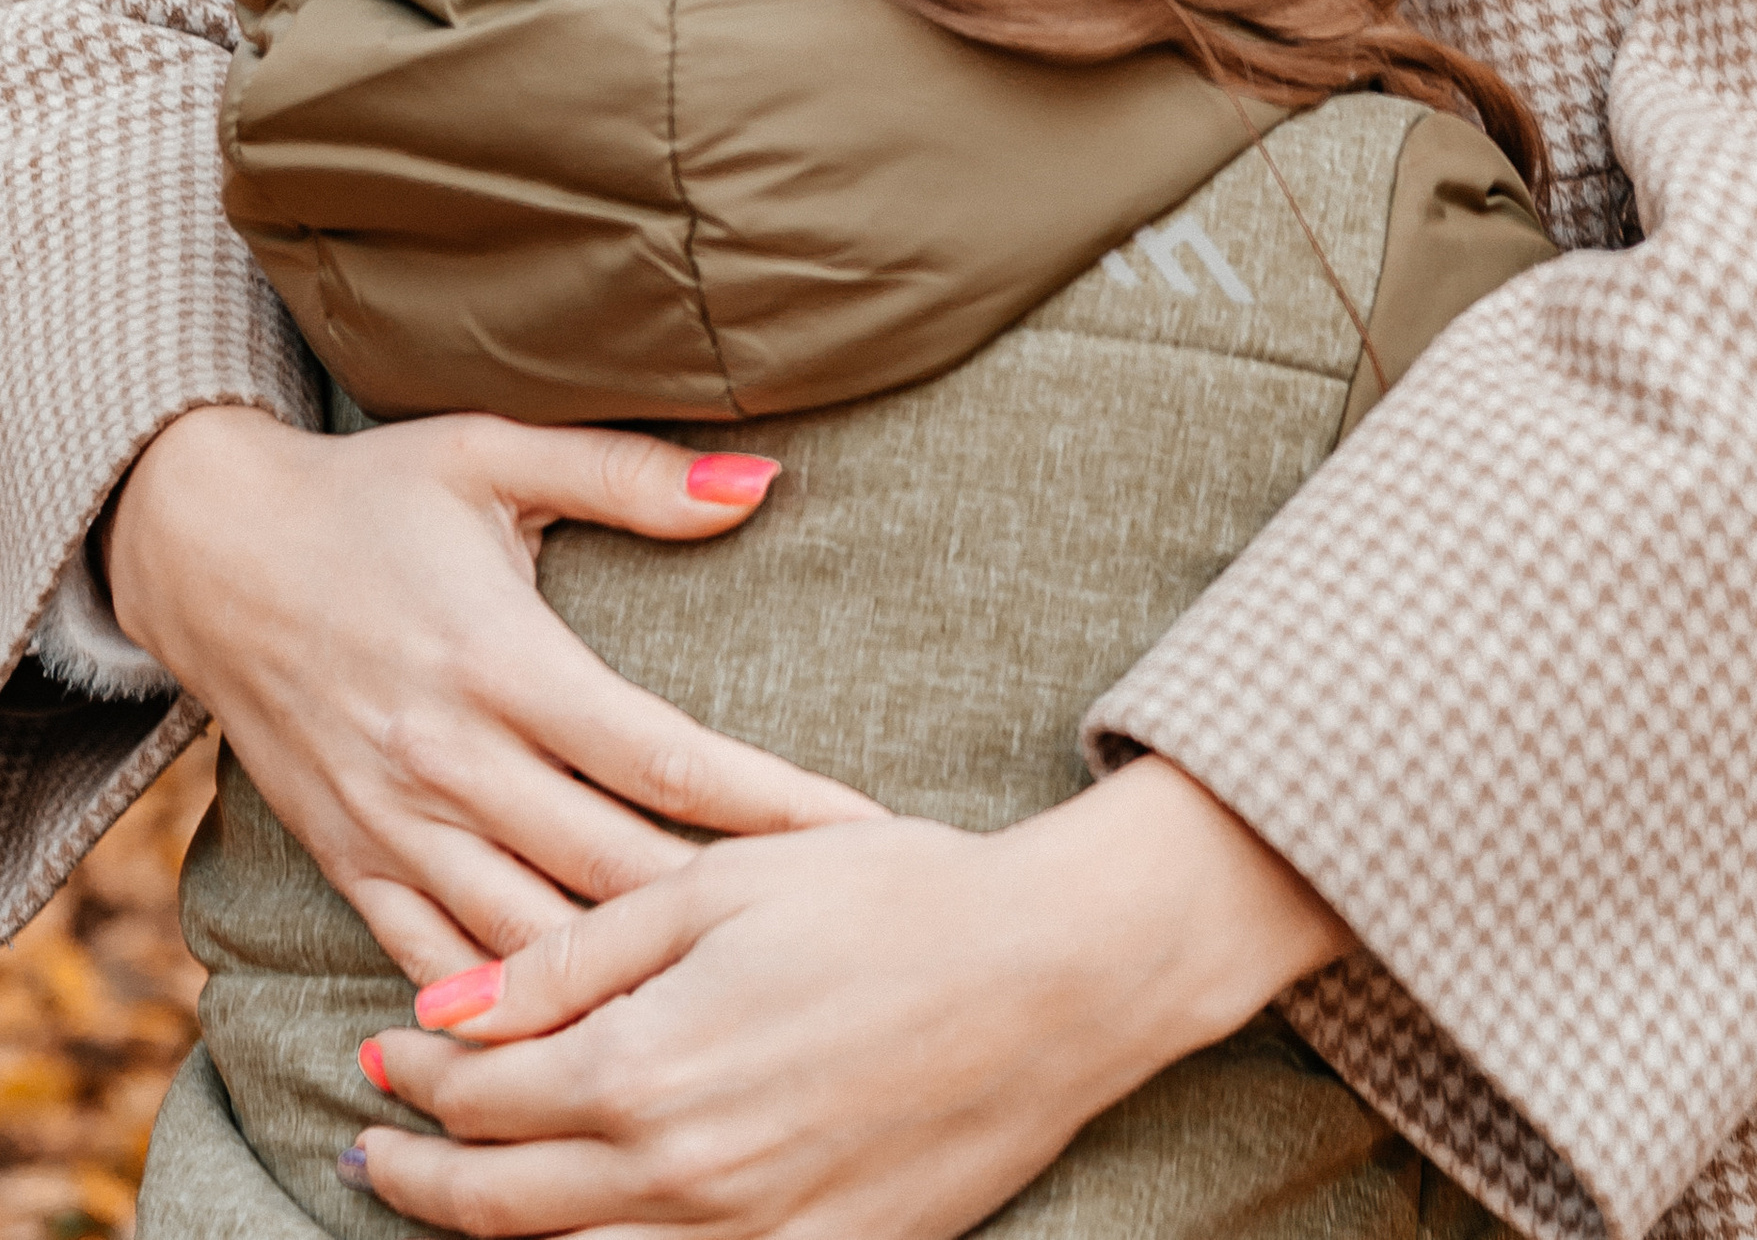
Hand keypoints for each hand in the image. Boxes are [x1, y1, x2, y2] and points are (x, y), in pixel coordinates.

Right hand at [105, 404, 869, 982]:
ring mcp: (394, 823)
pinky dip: (506, 1013)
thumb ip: (630, 476)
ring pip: (528, 940)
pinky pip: (435, 965)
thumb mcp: (497, 453)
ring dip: (626, 980)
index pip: (662, 757)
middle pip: (610, 867)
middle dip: (724, 909)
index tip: (856, 833)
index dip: (769, 803)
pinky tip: (581, 1042)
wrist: (207, 552)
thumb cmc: (372, 493)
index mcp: (502, 659)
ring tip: (731, 1002)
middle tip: (825, 936)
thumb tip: (761, 481)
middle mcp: (448, 758)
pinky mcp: (349, 861)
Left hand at [354, 755, 1353, 1237]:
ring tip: (450, 1200)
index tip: (387, 1052)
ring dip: (492, 1233)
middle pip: (499, 1208)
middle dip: (416, 1179)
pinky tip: (589, 1227)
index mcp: (648, 1068)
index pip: (481, 1097)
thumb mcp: (723, 883)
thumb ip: (574, 953)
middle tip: (369, 1148)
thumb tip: (444, 1006)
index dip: (419, 1075)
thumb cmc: (894, 897)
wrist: (1055, 975)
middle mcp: (680, 1177)